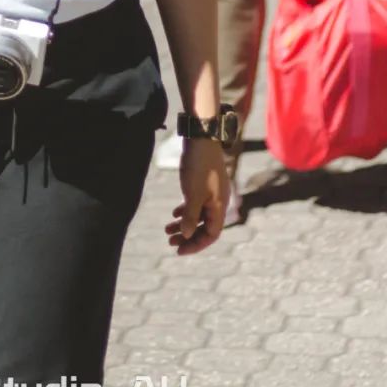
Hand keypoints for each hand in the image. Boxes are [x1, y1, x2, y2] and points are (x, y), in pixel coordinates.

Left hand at [165, 139, 225, 255]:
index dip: (196, 245)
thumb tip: (187, 235)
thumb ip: (191, 216)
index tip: (178, 250)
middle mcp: (218, 201)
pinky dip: (186, 210)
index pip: (211, 235)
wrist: (201, 136)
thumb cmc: (198, 166)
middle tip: (170, 242)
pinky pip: (196, 203)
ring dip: (184, 224)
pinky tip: (174, 213)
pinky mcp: (204, 183)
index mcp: (220, 206)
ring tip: (167, 230)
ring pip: (199, 215)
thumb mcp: (193, 193)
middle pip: (205, 227)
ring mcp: (211, 192)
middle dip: (188, 236)